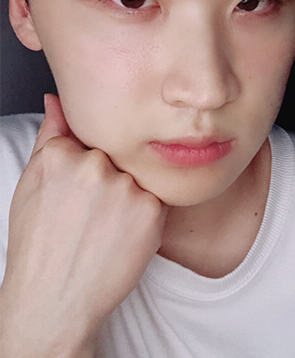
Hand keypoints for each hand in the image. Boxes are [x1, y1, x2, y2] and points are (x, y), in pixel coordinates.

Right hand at [0, 94, 166, 357]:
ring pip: (137, 175)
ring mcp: (125, 187)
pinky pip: (154, 197)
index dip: (88, 163)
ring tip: (106, 225)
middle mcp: (94, 166)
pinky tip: (123, 233)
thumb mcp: (33, 184)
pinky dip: (144, 213)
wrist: (55, 300)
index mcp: (61, 155)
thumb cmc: (40, 245)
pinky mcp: (150, 209)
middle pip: (116, 155)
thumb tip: (56, 100)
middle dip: (109, 177)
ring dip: (128, 194)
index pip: (90, 137)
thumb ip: (51, 135)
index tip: (83, 190)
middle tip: (92, 212)